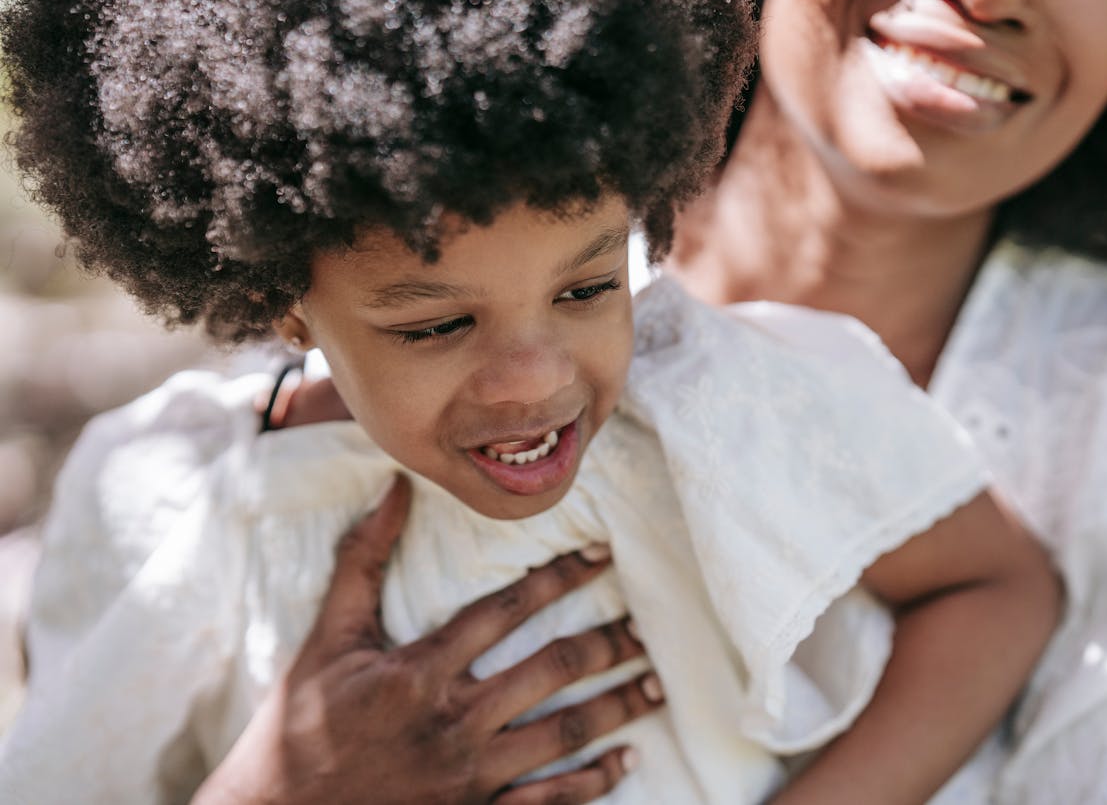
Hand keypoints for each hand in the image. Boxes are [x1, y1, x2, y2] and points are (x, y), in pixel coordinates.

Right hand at [193, 474, 659, 804]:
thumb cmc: (296, 728)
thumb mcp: (325, 640)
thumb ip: (363, 562)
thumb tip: (394, 488)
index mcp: (419, 672)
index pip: (507, 611)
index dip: (560, 578)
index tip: (601, 559)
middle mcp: (453, 722)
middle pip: (550, 671)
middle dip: (607, 645)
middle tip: (645, 629)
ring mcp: (468, 777)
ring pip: (563, 734)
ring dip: (616, 708)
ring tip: (655, 686)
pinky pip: (548, 803)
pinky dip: (593, 783)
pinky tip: (625, 763)